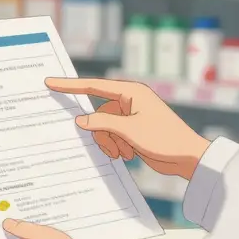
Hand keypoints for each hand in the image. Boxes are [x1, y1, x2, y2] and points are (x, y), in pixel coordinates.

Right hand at [46, 77, 209, 178]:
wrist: (188, 157)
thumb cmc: (164, 139)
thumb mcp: (130, 130)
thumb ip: (102, 123)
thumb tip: (81, 120)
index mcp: (131, 92)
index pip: (94, 86)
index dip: (70, 84)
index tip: (50, 82)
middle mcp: (130, 101)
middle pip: (99, 114)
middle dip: (103, 133)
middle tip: (114, 148)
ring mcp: (132, 116)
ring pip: (105, 127)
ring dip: (111, 142)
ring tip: (125, 153)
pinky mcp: (134, 130)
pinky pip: (113, 135)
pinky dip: (117, 146)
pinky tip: (129, 154)